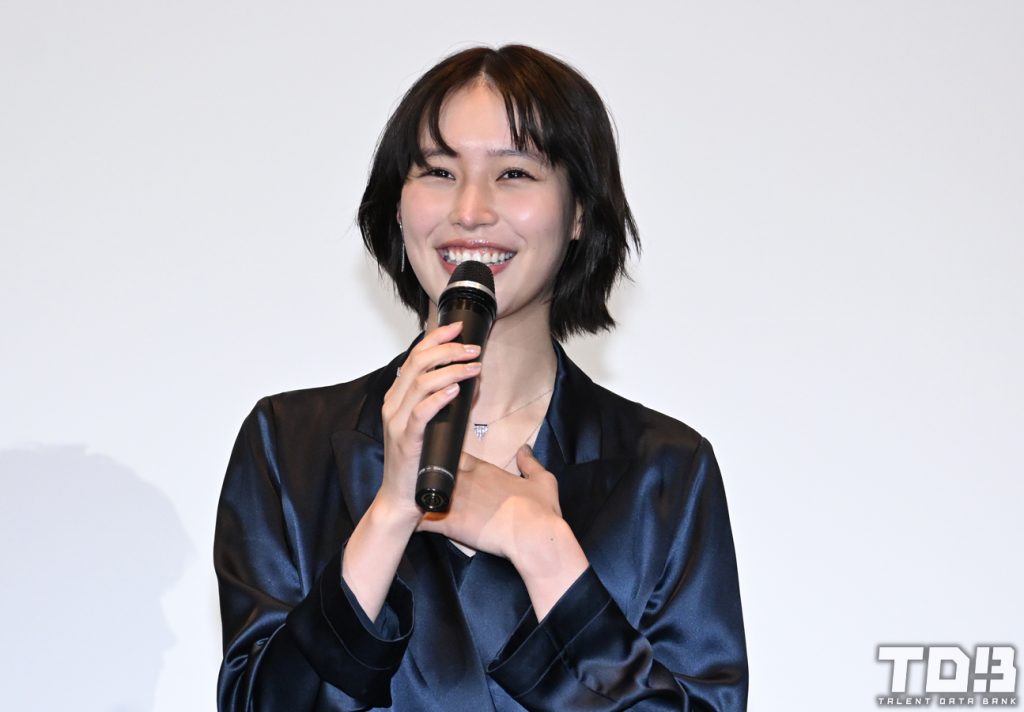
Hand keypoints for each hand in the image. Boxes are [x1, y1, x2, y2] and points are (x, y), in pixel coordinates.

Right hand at [342, 322, 482, 620]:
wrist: (403, 500)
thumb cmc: (420, 463)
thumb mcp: (436, 425)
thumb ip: (449, 402)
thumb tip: (473, 379)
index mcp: (398, 397)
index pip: (414, 356)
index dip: (436, 338)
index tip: (458, 329)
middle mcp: (393, 405)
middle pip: (418, 363)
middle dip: (449, 350)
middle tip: (474, 349)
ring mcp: (397, 422)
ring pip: (421, 383)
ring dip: (451, 371)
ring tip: (474, 367)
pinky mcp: (406, 441)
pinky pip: (421, 413)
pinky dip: (439, 398)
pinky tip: (456, 391)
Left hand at [419, 446, 588, 617]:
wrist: (533, 536)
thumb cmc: (540, 510)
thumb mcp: (543, 481)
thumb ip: (530, 463)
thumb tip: (524, 449)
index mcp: (484, 470)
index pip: (455, 455)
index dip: (445, 457)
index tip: (440, 460)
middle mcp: (466, 481)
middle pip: (435, 470)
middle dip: (425, 474)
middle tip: (416, 477)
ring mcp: (456, 502)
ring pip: (426, 493)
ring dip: (416, 496)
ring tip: (405, 499)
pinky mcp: (451, 523)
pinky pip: (424, 519)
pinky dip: (414, 519)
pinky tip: (404, 521)